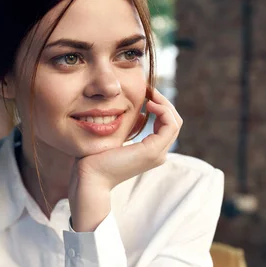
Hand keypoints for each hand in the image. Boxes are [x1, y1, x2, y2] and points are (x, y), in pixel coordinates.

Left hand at [68, 88, 182, 230]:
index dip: (160, 107)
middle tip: (149, 89)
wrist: (89, 177)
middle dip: (164, 102)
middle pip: (174, 122)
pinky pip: (170, 125)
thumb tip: (137, 114)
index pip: (166, 125)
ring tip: (150, 94)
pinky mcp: (152, 151)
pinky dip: (163, 110)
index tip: (146, 93)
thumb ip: (128, 128)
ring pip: (175, 122)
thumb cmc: (95, 159)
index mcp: (150, 152)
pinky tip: (148, 103)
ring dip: (165, 104)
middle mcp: (158, 154)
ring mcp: (157, 154)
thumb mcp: (116, 139)